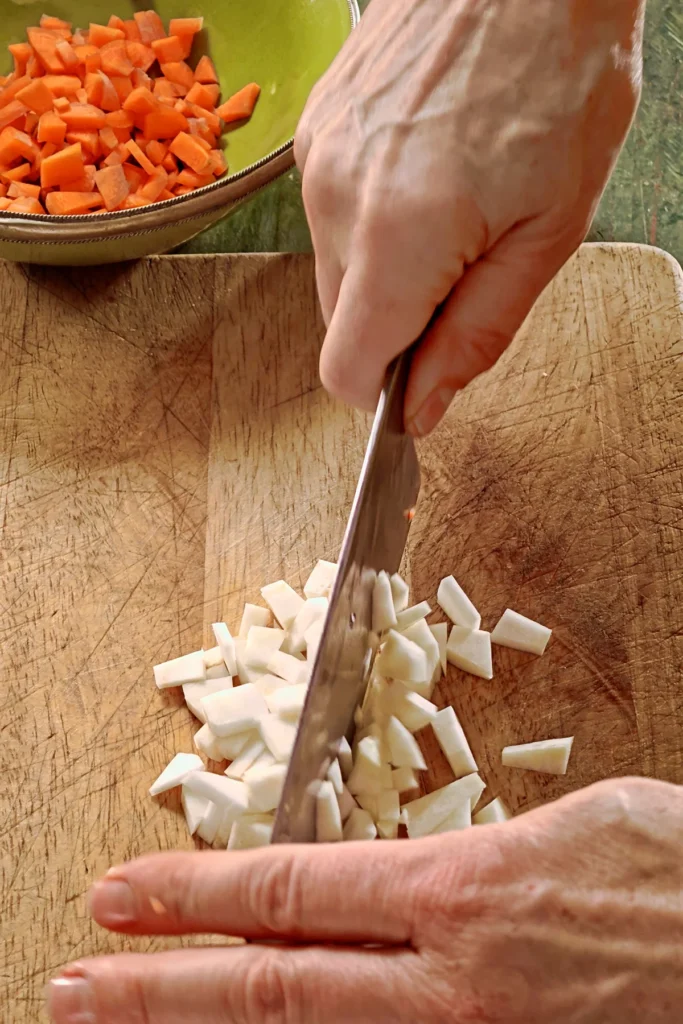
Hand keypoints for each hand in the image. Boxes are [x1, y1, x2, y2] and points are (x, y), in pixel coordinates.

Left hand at [48, 777, 682, 1022]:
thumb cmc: (679, 879)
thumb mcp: (580, 826)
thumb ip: (481, 857)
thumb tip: (426, 877)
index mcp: (463, 894)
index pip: (292, 891)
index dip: (195, 894)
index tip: (120, 892)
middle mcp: (451, 985)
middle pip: (272, 988)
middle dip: (158, 989)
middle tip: (71, 985)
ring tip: (124, 1023)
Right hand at [295, 0, 644, 433]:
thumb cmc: (561, 73)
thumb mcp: (550, 230)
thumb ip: (478, 333)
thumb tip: (423, 405)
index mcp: (398, 238)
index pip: (345, 371)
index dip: (386, 391)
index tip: (425, 374)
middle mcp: (337, 198)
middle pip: (341, 322)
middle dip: (399, 320)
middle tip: (468, 264)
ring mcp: (317, 155)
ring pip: (337, 265)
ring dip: (390, 263)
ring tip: (454, 198)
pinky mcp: (315, 125)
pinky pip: (332, 208)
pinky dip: (375, 213)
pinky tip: (427, 166)